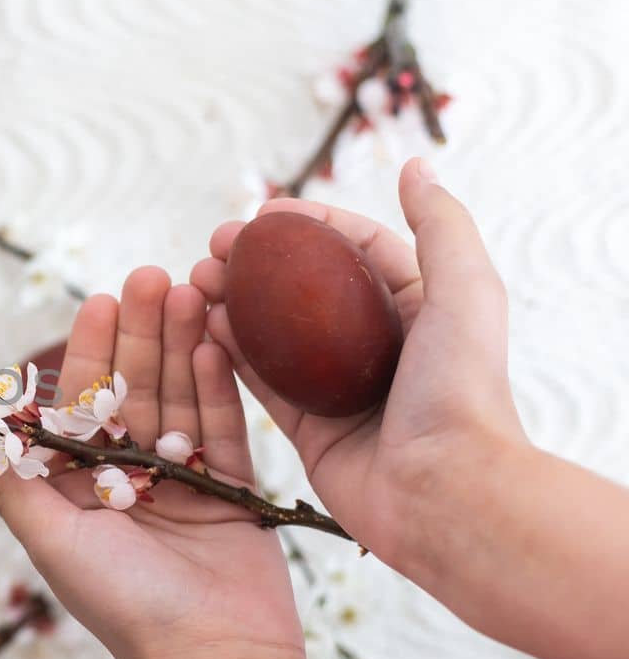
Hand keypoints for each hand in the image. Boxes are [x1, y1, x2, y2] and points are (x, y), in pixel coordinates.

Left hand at [0, 266, 301, 658]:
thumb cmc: (123, 604)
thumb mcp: (53, 541)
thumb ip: (16, 485)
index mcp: (82, 491)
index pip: (83, 407)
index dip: (90, 354)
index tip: (99, 302)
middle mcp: (129, 480)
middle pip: (134, 392)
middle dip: (141, 334)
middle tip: (149, 275)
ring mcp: (184, 482)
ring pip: (180, 399)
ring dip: (181, 346)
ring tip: (187, 290)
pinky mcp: (233, 491)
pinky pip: (224, 428)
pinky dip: (218, 386)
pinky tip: (215, 339)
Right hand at [190, 157, 523, 576]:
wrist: (445, 493)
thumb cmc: (460, 391)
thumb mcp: (464, 291)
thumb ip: (440, 226)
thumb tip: (416, 165)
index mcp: (418, 310)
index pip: (355, 250)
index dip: (307, 225)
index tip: (260, 213)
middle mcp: (376, 348)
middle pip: (303, 291)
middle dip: (255, 263)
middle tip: (212, 247)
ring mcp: (340, 391)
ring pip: (273, 335)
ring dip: (232, 303)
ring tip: (194, 279)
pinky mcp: (310, 431)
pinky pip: (260, 384)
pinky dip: (229, 354)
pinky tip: (200, 325)